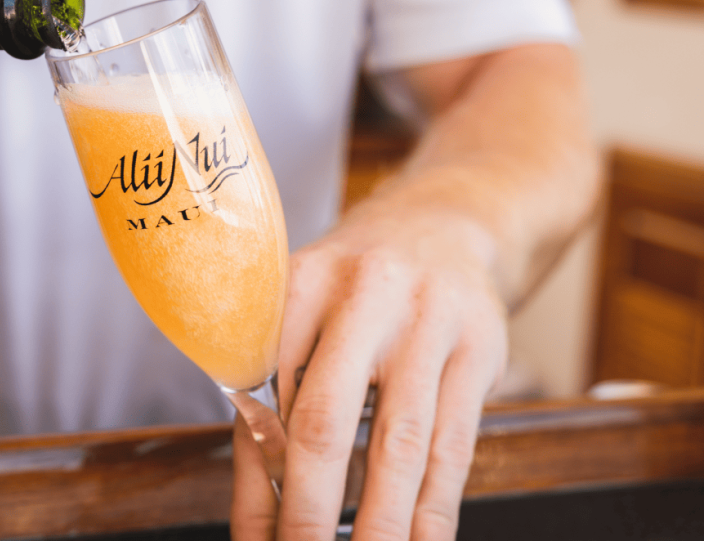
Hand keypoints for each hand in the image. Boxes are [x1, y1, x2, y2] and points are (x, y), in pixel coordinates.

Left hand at [231, 197, 508, 540]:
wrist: (441, 224)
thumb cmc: (354, 287)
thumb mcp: (303, 314)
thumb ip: (274, 397)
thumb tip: (259, 510)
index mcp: (300, 284)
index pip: (263, 398)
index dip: (256, 481)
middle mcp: (363, 295)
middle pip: (327, 420)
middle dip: (310, 512)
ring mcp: (429, 320)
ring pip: (400, 444)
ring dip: (380, 524)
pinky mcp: (481, 348)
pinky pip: (455, 445)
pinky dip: (435, 508)